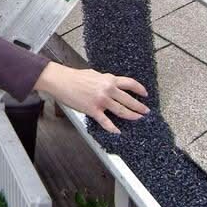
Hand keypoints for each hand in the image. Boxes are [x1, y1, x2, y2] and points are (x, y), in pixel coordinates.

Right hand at [34, 62, 149, 133]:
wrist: (61, 80)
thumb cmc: (76, 77)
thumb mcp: (96, 75)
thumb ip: (106, 80)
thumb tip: (113, 85)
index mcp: (109, 80)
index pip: (130, 83)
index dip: (140, 89)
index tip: (145, 94)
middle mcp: (108, 90)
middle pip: (129, 100)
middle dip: (140, 106)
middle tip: (146, 111)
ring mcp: (101, 101)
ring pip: (122, 111)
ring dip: (132, 116)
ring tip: (138, 118)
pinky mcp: (93, 110)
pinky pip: (106, 121)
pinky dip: (113, 128)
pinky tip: (118, 131)